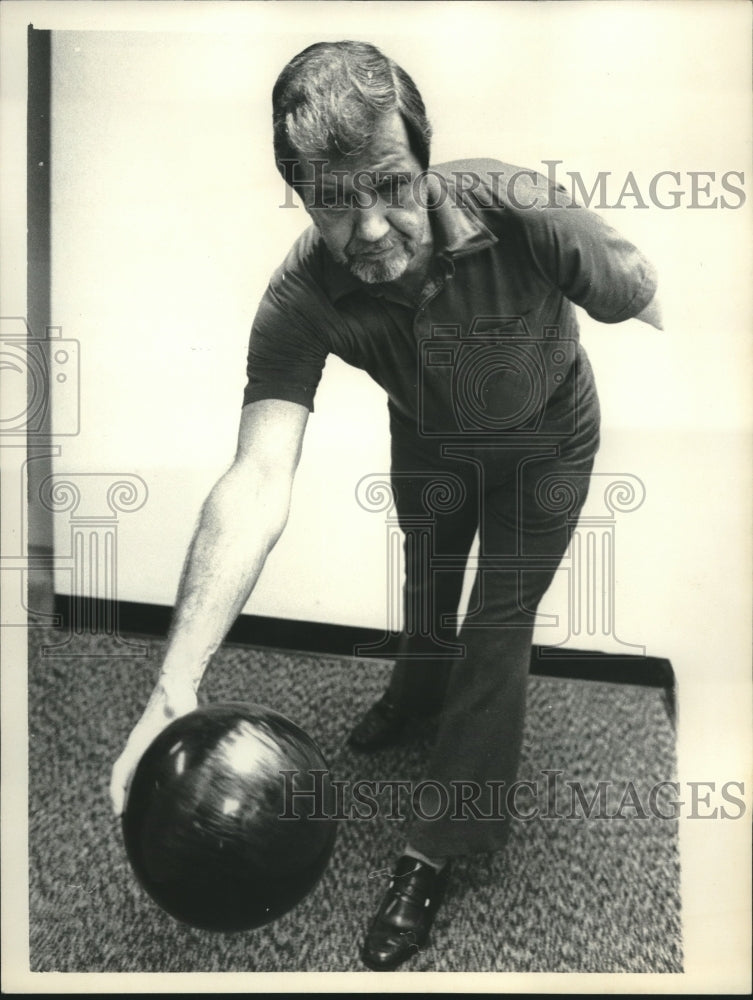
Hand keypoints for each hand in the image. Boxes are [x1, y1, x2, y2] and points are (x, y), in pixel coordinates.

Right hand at [109, 675, 197, 816]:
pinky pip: (146, 768)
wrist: (175, 685)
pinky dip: (145, 783)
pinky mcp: (156, 745)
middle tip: (127, 822)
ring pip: (134, 774)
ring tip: (141, 818)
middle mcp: (139, 745)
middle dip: (122, 798)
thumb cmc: (176, 694)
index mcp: (139, 740)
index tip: (117, 810)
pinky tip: (161, 795)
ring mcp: (146, 746)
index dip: (117, 790)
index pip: (121, 770)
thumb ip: (175, 702)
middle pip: (124, 777)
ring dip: (133, 793)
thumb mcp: (177, 699)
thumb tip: (176, 705)